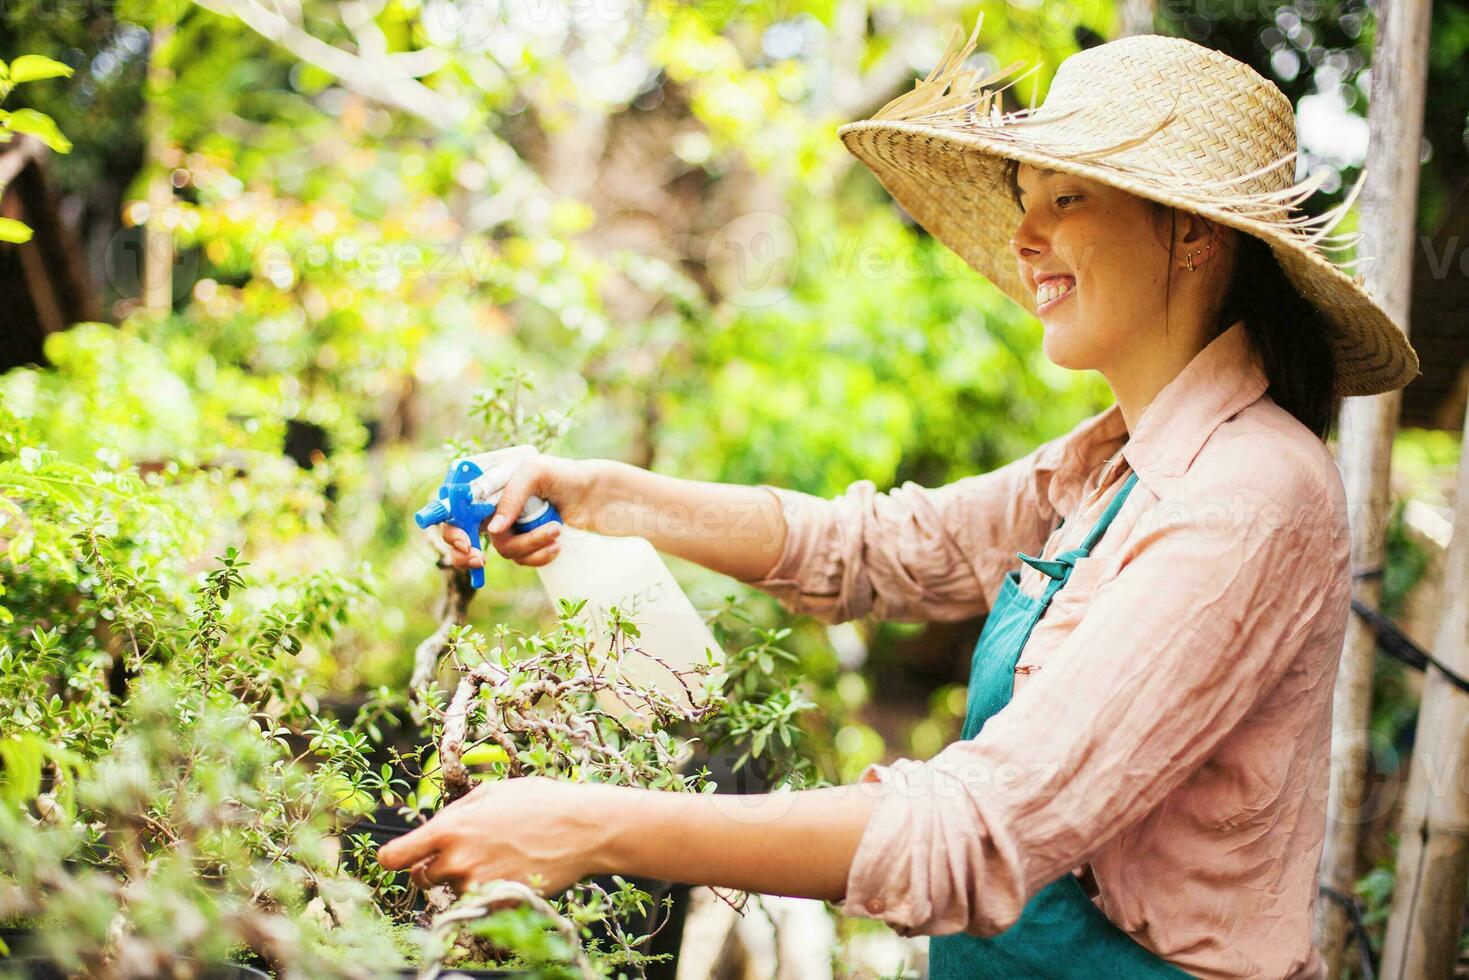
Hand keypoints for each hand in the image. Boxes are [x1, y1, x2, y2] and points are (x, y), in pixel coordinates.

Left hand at [375, 777, 602, 895]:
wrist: (581, 829)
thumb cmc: (538, 802)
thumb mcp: (491, 792)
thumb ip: (455, 813)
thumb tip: (433, 828)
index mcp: (449, 829)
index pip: (394, 857)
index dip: (393, 858)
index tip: (399, 858)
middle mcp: (457, 861)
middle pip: (422, 878)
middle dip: (436, 867)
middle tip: (466, 853)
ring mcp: (477, 886)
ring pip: (452, 889)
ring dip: (465, 879)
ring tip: (498, 858)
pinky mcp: (497, 903)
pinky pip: (478, 904)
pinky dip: (488, 893)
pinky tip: (510, 872)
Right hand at [442, 454, 600, 572]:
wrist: (596, 495)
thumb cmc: (564, 474)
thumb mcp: (535, 472)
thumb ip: (511, 496)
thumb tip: (493, 529)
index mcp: (489, 487)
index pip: (453, 509)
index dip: (451, 529)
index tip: (464, 542)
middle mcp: (494, 508)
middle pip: (464, 538)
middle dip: (466, 553)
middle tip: (478, 559)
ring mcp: (511, 528)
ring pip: (503, 550)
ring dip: (529, 545)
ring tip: (555, 530)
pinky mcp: (528, 543)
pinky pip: (522, 559)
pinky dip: (539, 556)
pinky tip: (556, 546)